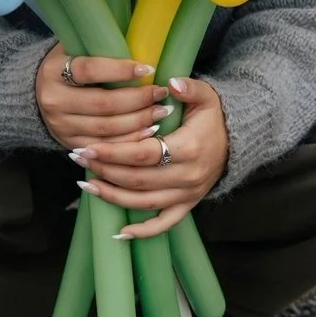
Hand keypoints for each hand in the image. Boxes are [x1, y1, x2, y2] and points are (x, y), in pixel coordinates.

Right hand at [36, 42, 169, 150]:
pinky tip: (148, 132)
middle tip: (161, 93)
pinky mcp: (70, 144)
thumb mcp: (73, 49)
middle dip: (137, 100)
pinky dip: (129, 140)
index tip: (147, 68)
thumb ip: (98, 48)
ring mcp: (60, 126)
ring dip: (138, 121)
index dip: (120, 70)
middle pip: (102, 104)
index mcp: (54, 71)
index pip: (90, 70)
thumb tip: (140, 45)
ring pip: (106, 128)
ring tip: (161, 111)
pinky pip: (104, 146)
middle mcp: (54, 100)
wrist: (35, 95)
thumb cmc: (66, 65)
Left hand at [69, 78, 229, 237]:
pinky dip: (143, 232)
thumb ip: (189, 87)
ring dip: (112, 196)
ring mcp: (187, 194)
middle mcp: (186, 176)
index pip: (143, 154)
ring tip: (86, 185)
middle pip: (137, 179)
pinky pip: (164, 224)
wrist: (237, 141)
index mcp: (188, 149)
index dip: (113, 152)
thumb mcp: (207, 96)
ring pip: (144, 202)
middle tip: (78, 158)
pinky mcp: (188, 205)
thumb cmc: (213, 117)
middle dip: (104, 170)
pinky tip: (119, 232)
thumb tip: (171, 83)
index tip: (88, 146)